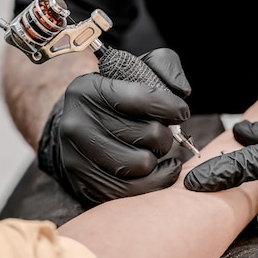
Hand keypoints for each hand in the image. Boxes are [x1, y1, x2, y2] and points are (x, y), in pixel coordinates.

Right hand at [39, 48, 190, 205]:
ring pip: (143, 164)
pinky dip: (154, 180)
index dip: (171, 107)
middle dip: (165, 134)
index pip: (141, 98)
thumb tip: (181, 92)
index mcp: (87, 89)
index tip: (181, 112)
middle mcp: (76, 123)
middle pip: (148, 134)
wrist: (78, 126)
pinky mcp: (84, 184)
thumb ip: (163, 67)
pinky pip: (134, 191)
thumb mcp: (135, 69)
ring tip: (151, 149)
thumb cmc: (115, 98)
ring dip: (157, 158)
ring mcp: (77, 157)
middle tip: (160, 131)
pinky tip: (156, 168)